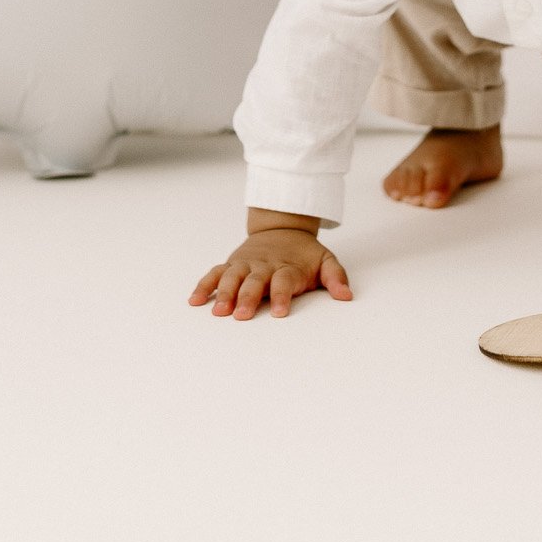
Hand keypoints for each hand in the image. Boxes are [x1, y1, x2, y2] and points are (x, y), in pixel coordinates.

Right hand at [189, 227, 352, 319]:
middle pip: (255, 281)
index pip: (284, 282)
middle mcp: (264, 266)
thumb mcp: (325, 261)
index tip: (280, 313)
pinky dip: (204, 285)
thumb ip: (336, 278)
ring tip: (217, 311)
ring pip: (232, 277)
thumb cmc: (304, 253)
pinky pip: (216, 273)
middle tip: (242, 315)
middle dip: (248, 298)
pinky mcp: (232, 264)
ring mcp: (246, 264)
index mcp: (287, 267)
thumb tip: (347, 296)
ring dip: (224, 293)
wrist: (282, 227)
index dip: (282, 296)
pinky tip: (195, 301)